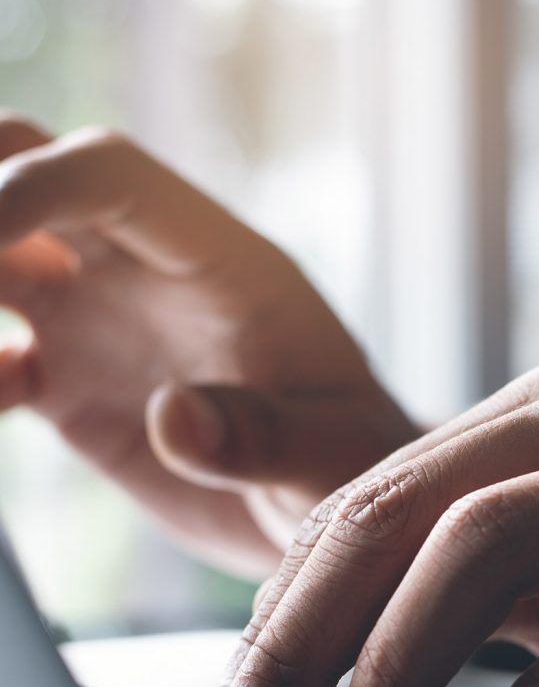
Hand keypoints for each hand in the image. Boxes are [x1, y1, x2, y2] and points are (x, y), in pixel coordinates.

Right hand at [0, 116, 416, 575]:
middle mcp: (149, 275)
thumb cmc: (358, 465)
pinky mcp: (72, 387)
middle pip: (28, 172)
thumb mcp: (334, 456)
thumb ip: (263, 437)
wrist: (340, 515)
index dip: (39, 183)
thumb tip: (176, 418)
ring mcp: (102, 325)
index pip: (114, 176)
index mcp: (224, 264)